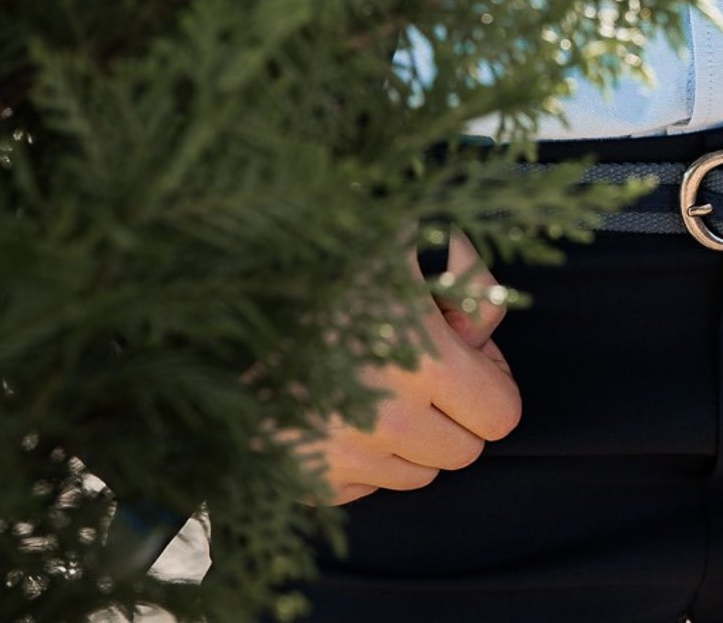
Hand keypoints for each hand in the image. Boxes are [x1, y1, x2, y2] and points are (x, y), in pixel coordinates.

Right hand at [309, 232, 522, 503]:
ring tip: (373, 374)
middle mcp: (384, 422)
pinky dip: (362, 456)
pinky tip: (337, 399)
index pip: (500, 415)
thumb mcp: (411, 233)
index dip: (491, 379)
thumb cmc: (326, 249)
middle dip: (454, 411)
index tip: (465, 352)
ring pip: (413, 475)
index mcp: (423, 362)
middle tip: (422, 362)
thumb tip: (483, 333)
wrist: (222, 283)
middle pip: (461, 453)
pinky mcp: (298, 474)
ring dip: (409, 436)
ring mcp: (338, 455)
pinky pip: (361, 488)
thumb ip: (470, 275)